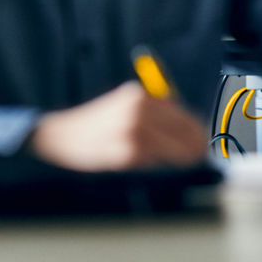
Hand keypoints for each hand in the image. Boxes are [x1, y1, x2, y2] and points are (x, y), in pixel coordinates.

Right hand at [29, 81, 207, 171]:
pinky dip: (157, 166)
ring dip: (180, 158)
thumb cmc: (94, 124)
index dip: (196, 130)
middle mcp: (139, 109)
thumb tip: (188, 129)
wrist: (59, 136)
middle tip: (199, 156)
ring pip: (173, 149)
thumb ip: (153, 113)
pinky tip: (151, 166)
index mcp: (139, 96)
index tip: (202, 140)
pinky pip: (154, 162)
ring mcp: (133, 131)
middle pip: (184, 131)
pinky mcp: (127, 153)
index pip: (182, 114)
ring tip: (184, 164)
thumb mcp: (124, 106)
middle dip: (194, 146)